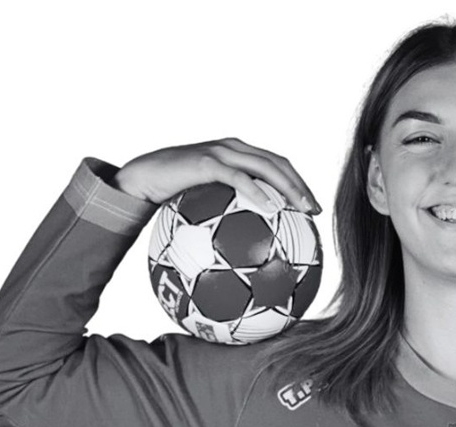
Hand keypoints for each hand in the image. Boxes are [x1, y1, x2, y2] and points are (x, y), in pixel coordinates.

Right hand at [111, 137, 321, 214]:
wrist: (140, 179)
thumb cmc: (171, 196)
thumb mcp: (203, 204)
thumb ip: (224, 213)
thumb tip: (242, 249)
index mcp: (236, 155)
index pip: (276, 165)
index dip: (297, 183)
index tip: (312, 209)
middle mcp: (233, 148)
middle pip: (278, 163)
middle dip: (300, 186)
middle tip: (315, 211)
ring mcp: (221, 152)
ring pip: (266, 166)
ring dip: (288, 187)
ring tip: (301, 210)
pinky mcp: (206, 162)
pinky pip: (238, 177)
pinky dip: (256, 192)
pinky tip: (270, 209)